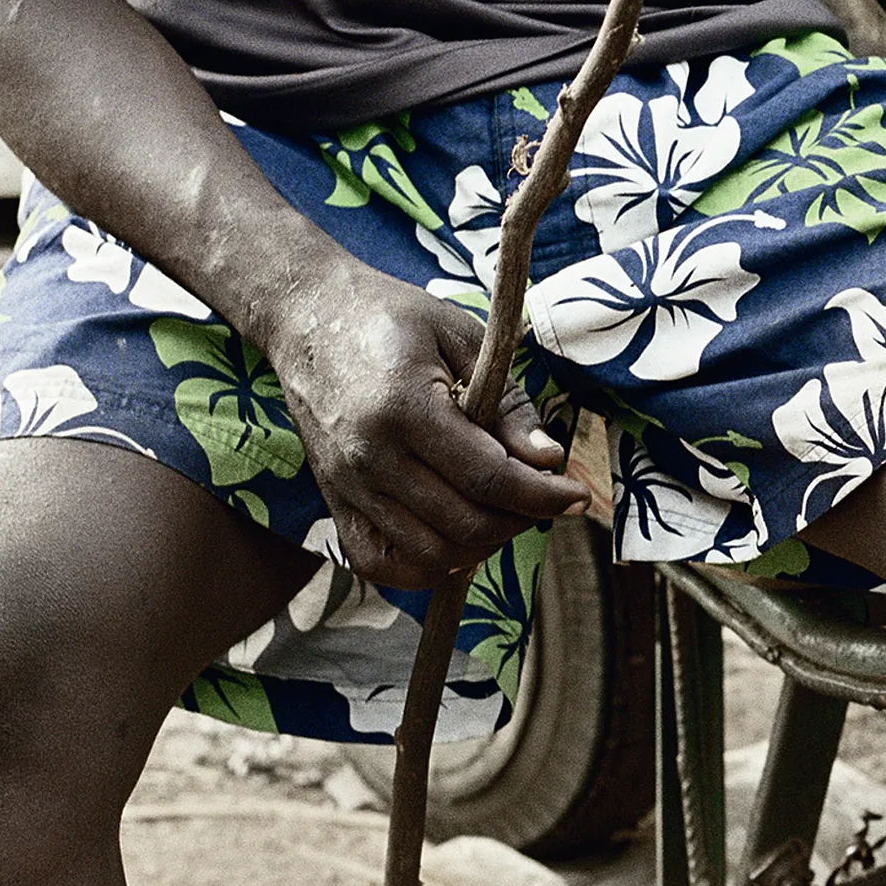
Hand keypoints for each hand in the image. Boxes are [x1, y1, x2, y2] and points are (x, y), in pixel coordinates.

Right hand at [259, 261, 595, 593]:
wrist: (308, 317)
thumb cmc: (392, 319)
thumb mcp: (461, 338)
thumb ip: (506, 404)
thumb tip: (548, 460)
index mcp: (405, 409)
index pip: (489, 478)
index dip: (543, 496)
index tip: (578, 496)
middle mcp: (370, 458)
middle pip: (464, 524)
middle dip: (521, 520)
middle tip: (545, 499)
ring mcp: (346, 487)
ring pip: (429, 556)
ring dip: (481, 547)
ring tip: (504, 514)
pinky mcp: (333, 502)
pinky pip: (378, 564)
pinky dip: (425, 567)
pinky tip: (455, 539)